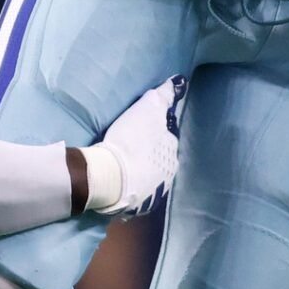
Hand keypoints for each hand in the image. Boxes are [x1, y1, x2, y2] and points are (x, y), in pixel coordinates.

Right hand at [88, 76, 185, 217]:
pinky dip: (136, 189)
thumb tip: (177, 83)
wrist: (110, 176)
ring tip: (129, 169)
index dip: (155, 133)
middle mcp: (169, 172)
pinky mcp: (142, 206)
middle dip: (153, 155)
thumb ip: (163, 97)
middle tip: (134, 150)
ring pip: (153, 178)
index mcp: (171, 150)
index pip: (167, 138)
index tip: (141, 132)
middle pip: (162, 160)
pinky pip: (141, 194)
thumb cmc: (128, 141)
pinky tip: (126, 185)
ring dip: (145, 173)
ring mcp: (157, 191)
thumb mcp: (145, 110)